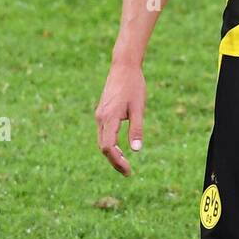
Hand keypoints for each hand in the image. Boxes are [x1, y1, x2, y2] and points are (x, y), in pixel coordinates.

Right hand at [95, 61, 145, 175]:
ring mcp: (99, 115)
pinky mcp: (102, 112)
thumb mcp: (139, 108)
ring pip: (101, 141)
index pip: (108, 147)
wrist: (123, 66)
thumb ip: (137, 129)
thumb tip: (136, 151)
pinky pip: (103, 133)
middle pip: (103, 147)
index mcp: (109, 117)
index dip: (117, 161)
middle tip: (128, 172)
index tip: (128, 171)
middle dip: (114, 161)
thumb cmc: (134, 85)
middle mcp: (101, 117)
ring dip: (112, 154)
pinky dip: (110, 144)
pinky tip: (120, 148)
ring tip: (125, 163)